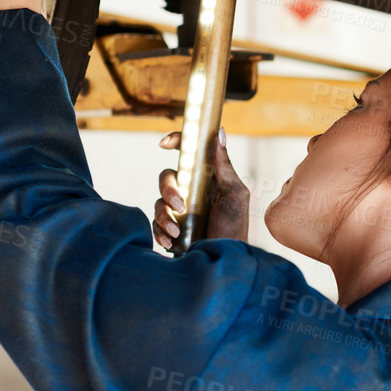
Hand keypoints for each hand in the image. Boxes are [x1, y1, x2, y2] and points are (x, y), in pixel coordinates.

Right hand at [153, 127, 249, 247]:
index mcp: (204, 176)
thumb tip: (220, 132)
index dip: (175, 141)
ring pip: (158, 202)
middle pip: (166, 177)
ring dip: (164, 217)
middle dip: (168, 190)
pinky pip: (155, 225)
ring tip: (178, 232)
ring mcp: (178, 210)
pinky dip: (160, 233)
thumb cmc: (235, 225)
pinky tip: (171, 242)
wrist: (227, 258)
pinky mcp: (170, 228)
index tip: (164, 144)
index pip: (187, 152)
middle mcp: (189, 190)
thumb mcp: (235, 193)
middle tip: (180, 206)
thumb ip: (224, 165)